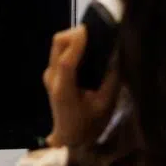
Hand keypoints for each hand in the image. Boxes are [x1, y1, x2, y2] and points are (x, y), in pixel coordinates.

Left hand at [42, 25, 121, 147]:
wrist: (69, 136)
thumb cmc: (89, 124)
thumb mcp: (104, 104)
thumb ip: (110, 80)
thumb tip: (116, 55)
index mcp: (64, 90)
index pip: (66, 62)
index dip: (77, 43)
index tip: (89, 29)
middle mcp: (52, 79)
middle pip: (57, 44)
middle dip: (74, 34)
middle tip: (95, 33)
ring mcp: (49, 75)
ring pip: (57, 44)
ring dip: (73, 38)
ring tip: (93, 40)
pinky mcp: (52, 73)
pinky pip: (60, 51)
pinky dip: (73, 45)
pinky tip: (87, 50)